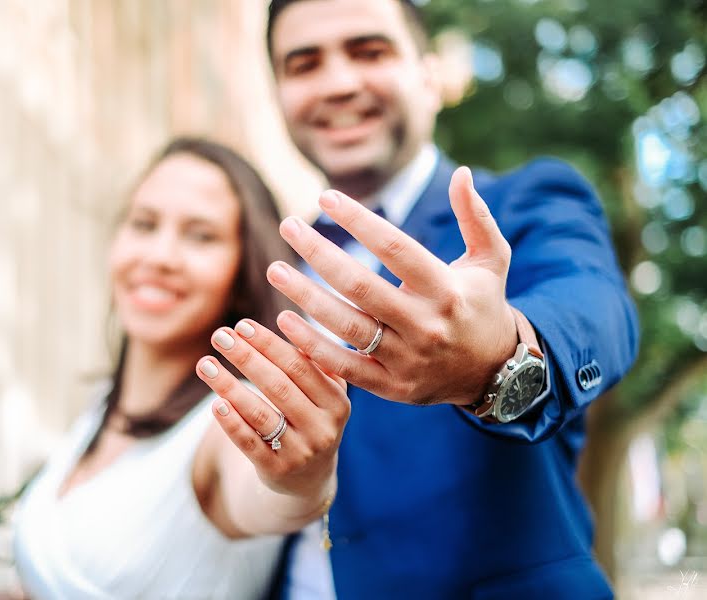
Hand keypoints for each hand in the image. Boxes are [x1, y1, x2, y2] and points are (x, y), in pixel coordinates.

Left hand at [196, 318, 348, 498]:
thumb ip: (313, 362)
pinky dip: (231, 422)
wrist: (309, 478)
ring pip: (260, 414)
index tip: (243, 324)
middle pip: (278, 386)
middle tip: (220, 335)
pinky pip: (249, 443)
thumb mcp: (324, 394)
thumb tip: (291, 321)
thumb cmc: (310, 418)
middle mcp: (323, 429)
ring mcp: (301, 452)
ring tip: (205, 363)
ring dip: (229, 385)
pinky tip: (214, 402)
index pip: (300, 367)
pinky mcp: (277, 471)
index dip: (270, 344)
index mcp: (337, 403)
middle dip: (246, 357)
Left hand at [266, 166, 516, 406]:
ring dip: (306, 297)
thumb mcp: (491, 260)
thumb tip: (461, 173)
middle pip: (361, 286)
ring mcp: (407, 358)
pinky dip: (312, 346)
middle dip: (319, 254)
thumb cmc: (484, 306)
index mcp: (446, 289)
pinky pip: (344, 366)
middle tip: (287, 226)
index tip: (325, 197)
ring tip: (276, 271)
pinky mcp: (392, 386)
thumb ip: (476, 217)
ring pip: (347, 326)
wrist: (494, 374)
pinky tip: (284, 321)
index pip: (395, 248)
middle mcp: (425, 325)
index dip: (357, 220)